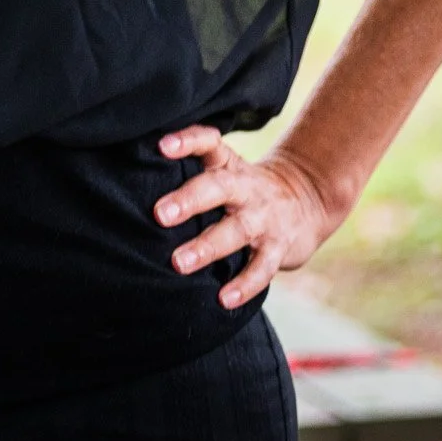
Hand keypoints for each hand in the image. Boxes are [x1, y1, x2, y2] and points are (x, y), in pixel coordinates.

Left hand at [153, 125, 341, 308]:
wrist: (307, 199)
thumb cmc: (247, 188)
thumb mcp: (227, 170)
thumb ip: (193, 173)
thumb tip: (134, 183)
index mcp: (230, 165)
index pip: (209, 143)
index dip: (187, 141)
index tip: (162, 146)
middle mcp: (247, 188)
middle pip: (218, 187)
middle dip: (189, 200)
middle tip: (159, 214)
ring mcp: (265, 218)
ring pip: (237, 230)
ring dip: (207, 247)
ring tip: (179, 263)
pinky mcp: (279, 247)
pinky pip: (262, 267)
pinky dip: (244, 285)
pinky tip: (224, 299)